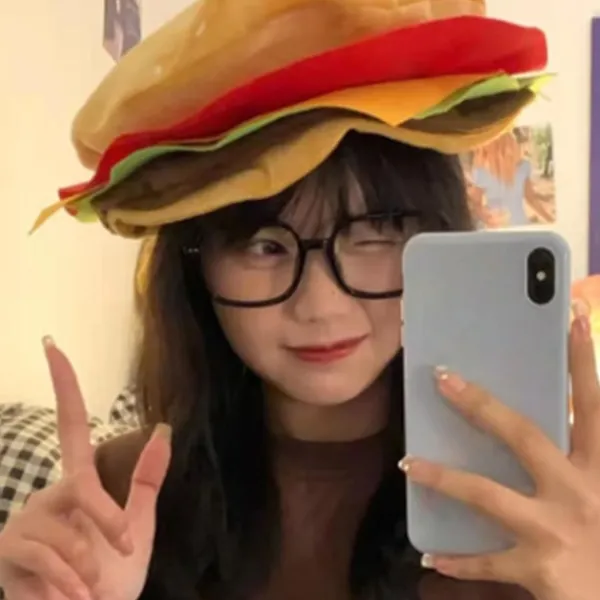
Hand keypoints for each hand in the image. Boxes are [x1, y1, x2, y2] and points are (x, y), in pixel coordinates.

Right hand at [0, 338, 170, 599]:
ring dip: (89, 566)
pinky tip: (70, 597)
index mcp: (78, 485)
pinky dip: (69, 582)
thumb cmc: (112, 579)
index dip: (65, 386)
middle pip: (84, 490)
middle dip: (109, 523)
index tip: (52, 344)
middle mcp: (47, 495)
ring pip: (69, 531)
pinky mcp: (9, 553)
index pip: (72, 426)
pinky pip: (49, 557)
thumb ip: (146, 479)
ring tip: (85, 588)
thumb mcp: (137, 527)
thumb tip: (164, 427)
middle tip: (124, 551)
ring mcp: (23, 524)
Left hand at [399, 304, 599, 599]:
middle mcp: (581, 492)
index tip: (570, 319)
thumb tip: (554, 417)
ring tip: (407, 464)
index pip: (591, 406)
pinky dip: (457, 560)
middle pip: (525, 436)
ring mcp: (556, 530)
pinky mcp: (538, 569)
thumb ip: (577, 457)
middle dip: (482, 405)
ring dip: (443, 478)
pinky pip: (485, 560)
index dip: (582, 362)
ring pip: (487, 494)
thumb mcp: (599, 489)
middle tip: (443, 377)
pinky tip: (430, 557)